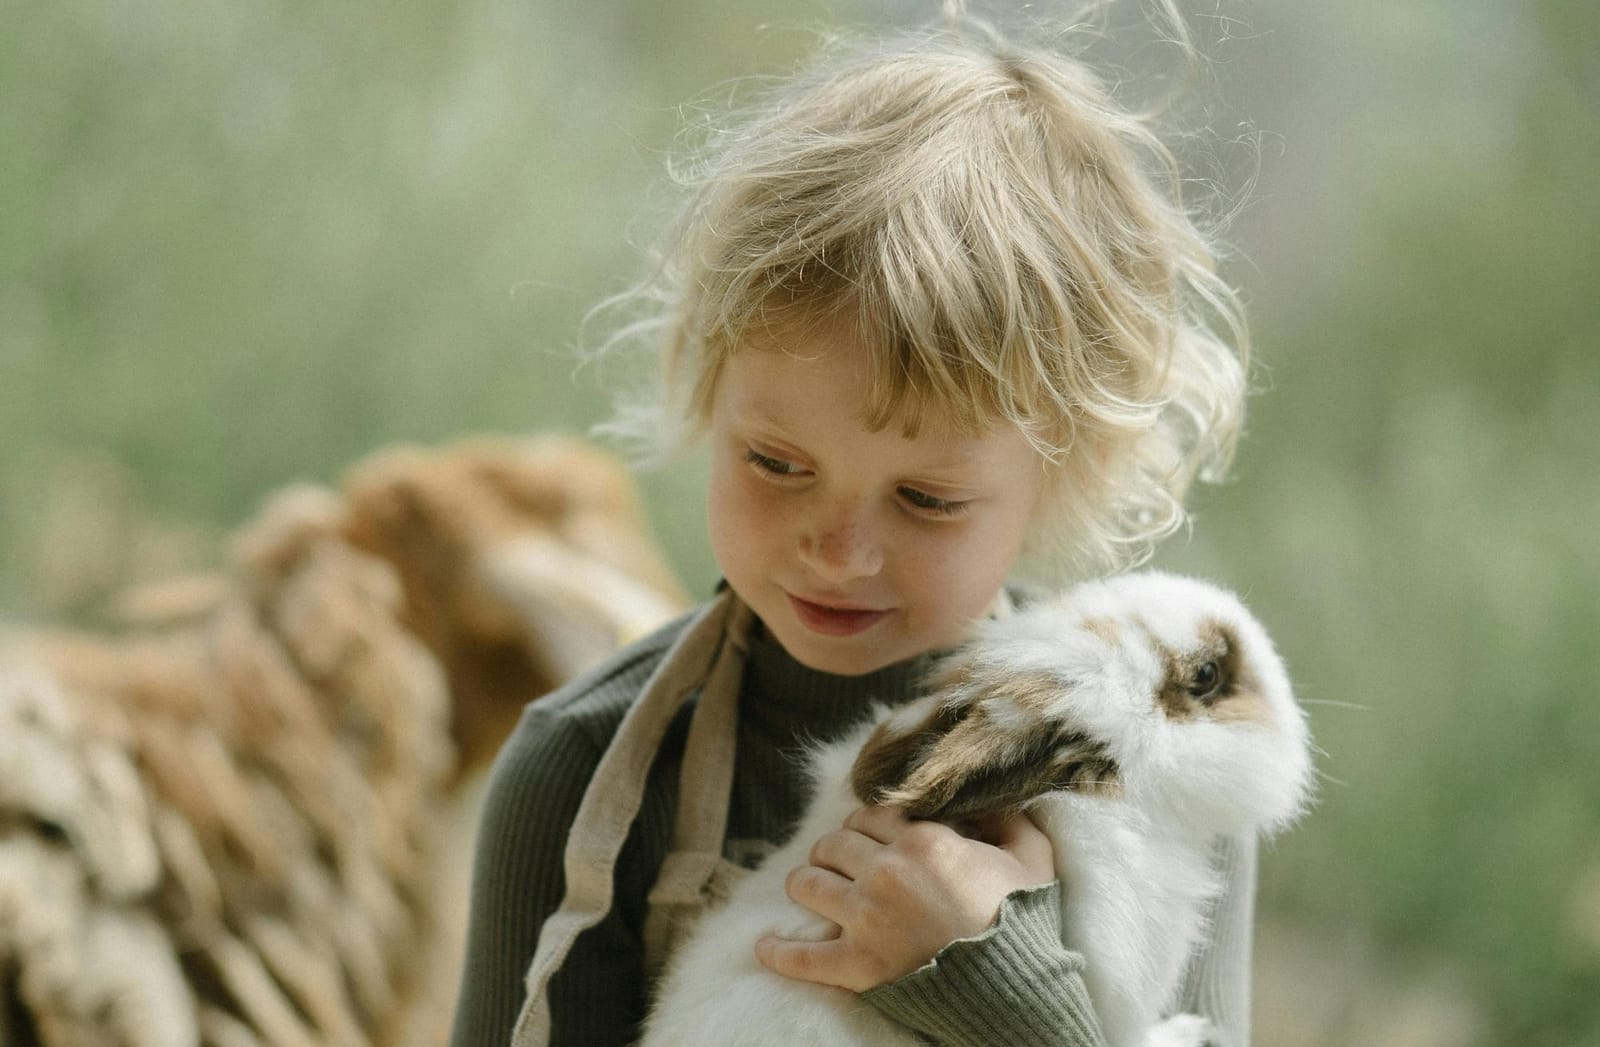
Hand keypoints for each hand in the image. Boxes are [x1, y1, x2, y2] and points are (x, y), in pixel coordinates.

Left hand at [754, 804, 1054, 991]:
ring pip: (808, 883)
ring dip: (805, 883)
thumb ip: (1008, 817)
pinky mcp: (857, 965)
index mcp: (925, 841)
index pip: (870, 814)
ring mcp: (867, 918)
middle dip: (834, 849)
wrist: (1017, 986)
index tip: (871, 835)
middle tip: (840, 861)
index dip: (867, 823)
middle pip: (833, 843)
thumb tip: (988, 796)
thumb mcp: (1031, 856)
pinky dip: (778, 951)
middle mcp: (888, 872)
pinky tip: (765, 946)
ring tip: (809, 889)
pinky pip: (802, 955)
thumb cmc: (1025, 919)